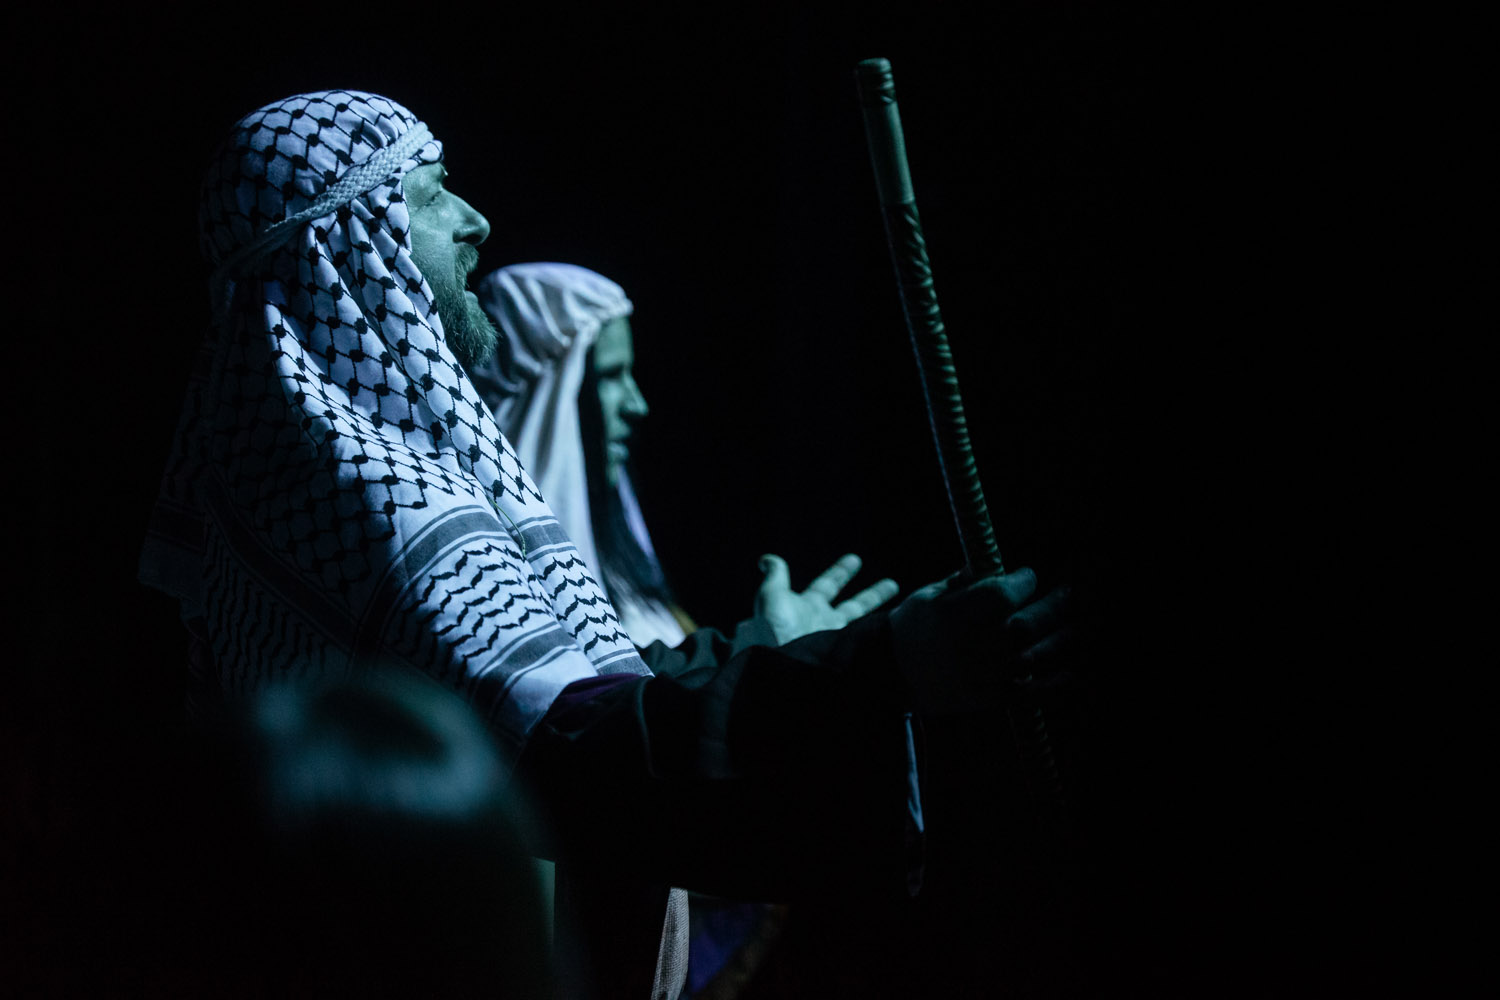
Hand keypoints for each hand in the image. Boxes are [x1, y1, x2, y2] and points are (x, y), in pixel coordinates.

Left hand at [755, 553, 899, 644]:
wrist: (779, 663)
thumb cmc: (773, 628)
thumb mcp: (772, 595)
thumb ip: (776, 575)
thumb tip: (766, 559)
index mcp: (808, 606)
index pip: (828, 585)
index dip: (840, 571)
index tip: (855, 559)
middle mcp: (824, 624)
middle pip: (854, 606)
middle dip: (873, 595)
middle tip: (892, 584)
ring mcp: (834, 641)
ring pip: (864, 624)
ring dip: (882, 616)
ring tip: (905, 608)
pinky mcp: (844, 655)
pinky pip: (867, 643)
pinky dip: (882, 636)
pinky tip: (899, 631)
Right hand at [889, 568, 1072, 713]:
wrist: (889, 676)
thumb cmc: (909, 628)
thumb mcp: (929, 595)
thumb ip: (965, 580)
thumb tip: (995, 563)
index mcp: (955, 615)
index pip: (1002, 594)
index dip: (1023, 581)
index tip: (1029, 575)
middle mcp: (973, 645)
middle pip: (1027, 624)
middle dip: (1055, 605)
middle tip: (1069, 593)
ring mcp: (984, 675)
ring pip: (1035, 656)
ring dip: (1062, 638)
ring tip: (1075, 625)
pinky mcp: (991, 698)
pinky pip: (1032, 693)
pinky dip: (1057, 683)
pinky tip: (1073, 671)